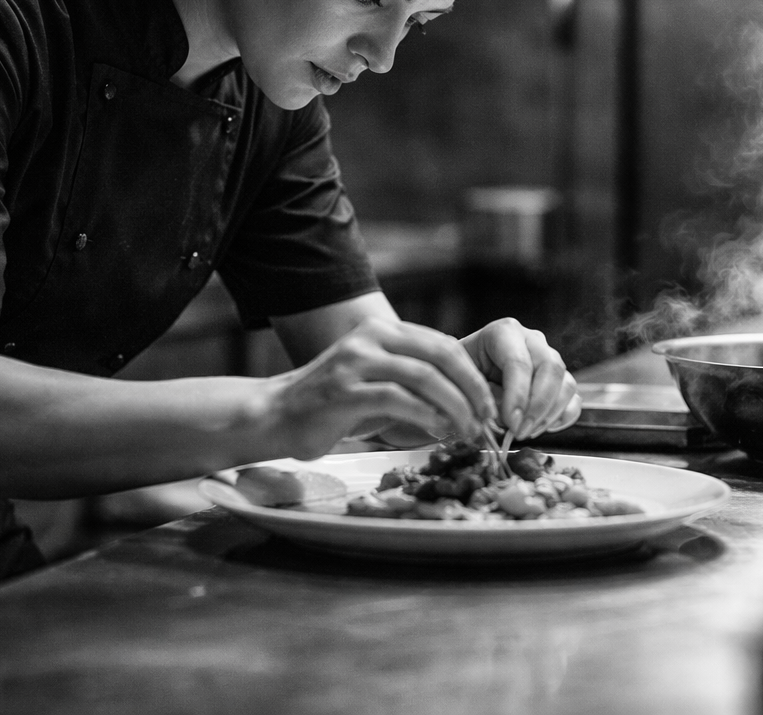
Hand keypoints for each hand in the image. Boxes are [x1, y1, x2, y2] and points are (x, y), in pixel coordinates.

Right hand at [265, 316, 496, 459]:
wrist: (275, 415)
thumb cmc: (333, 405)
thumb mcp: (376, 379)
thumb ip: (413, 379)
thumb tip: (468, 401)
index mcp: (381, 330)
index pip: (442, 345)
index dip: (472, 375)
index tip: (488, 404)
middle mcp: (370, 338)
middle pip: (440, 355)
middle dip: (471, 389)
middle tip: (486, 418)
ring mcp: (355, 363)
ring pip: (423, 376)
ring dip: (454, 405)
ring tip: (467, 430)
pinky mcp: (344, 391)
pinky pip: (396, 399)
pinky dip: (424, 415)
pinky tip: (437, 430)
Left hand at [458, 318, 579, 439]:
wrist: (466, 377)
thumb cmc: (461, 377)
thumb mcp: (462, 382)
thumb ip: (484, 395)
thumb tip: (511, 416)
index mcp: (504, 332)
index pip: (519, 361)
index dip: (518, 395)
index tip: (511, 423)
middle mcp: (532, 340)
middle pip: (551, 368)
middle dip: (538, 406)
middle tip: (520, 431)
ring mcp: (549, 359)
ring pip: (566, 384)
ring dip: (549, 415)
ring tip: (525, 432)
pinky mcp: (560, 380)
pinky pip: (574, 399)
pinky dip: (562, 417)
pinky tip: (540, 428)